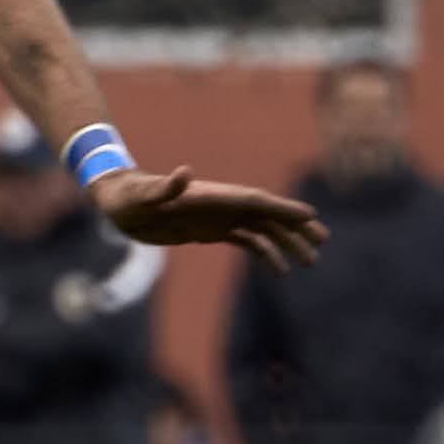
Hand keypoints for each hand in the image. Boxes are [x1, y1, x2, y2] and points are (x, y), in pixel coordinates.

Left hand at [90, 167, 324, 267]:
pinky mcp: (211, 231)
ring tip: (311, 261)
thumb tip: (184, 173)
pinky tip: (281, 270)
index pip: (255, 201)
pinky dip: (265, 254)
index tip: (310, 217)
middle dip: (296, 226)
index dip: (282, 208)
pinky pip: (247, 242)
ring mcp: (219, 217)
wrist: (120, 203)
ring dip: (287, 243)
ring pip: (263, 229)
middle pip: (268, 214)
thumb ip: (165, 187)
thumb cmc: (130, 197)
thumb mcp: (145, 195)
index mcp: (213, 196)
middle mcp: (222, 205)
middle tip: (323, 240)